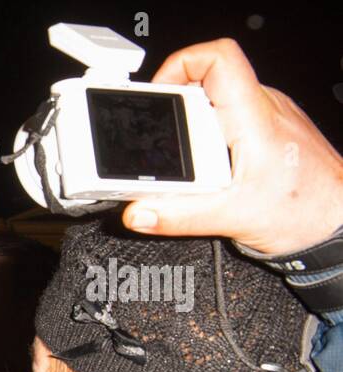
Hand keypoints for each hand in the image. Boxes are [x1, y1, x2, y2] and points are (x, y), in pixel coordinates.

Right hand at [121, 38, 342, 254]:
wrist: (339, 221)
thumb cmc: (304, 211)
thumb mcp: (233, 219)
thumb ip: (179, 217)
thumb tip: (138, 211)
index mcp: (255, 119)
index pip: (218, 59)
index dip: (180, 65)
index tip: (158, 95)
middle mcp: (265, 108)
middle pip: (209, 83)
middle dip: (176, 111)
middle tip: (167, 145)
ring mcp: (270, 117)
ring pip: (220, 103)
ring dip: (194, 128)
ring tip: (192, 164)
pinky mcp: (271, 129)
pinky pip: (233, 119)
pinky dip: (212, 139)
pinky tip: (212, 170)